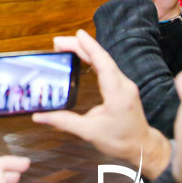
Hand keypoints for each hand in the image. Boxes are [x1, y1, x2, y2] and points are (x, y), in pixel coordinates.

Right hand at [33, 30, 170, 179]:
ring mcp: (125, 84)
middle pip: (102, 58)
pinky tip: (82, 55)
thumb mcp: (89, 132)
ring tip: (65, 45)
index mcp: (117, 96)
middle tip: (58, 42)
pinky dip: (93, 58)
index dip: (91, 48)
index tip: (78, 35)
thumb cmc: (120, 141)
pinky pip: (107, 66)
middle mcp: (124, 86)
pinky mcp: (123, 86)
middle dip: (81, 46)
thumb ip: (64, 122)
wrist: (142, 147)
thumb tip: (39, 116)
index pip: (104, 65)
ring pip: (105, 60)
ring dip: (86, 50)